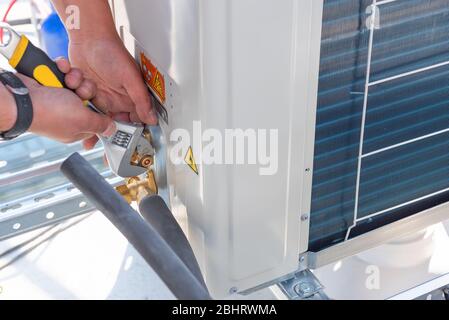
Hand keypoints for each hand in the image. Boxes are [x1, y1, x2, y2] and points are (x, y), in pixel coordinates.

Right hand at [0, 59, 115, 142]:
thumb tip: (112, 130)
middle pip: (89, 96)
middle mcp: (68, 113)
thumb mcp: (82, 120)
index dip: (101, 107)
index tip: (99, 100)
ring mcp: (58, 97)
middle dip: (87, 89)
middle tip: (80, 91)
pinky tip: (61, 68)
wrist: (20, 97)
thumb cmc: (49, 112)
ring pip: (77, 82)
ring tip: (68, 80)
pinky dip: (62, 67)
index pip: (97, 117)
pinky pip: (63, 71)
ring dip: (75, 77)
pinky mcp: (50, 82)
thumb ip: (99, 124)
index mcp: (76, 127)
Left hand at [69, 36, 156, 124]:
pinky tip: (77, 75)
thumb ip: (141, 101)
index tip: (112, 125)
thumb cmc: (113, 52)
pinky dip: (73, 86)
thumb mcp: (131, 79)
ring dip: (83, 94)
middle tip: (94, 98)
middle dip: (96, 110)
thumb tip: (152, 119)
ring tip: (85, 81)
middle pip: (105, 118)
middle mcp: (113, 99)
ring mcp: (97, 94)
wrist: (90, 37)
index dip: (121, 126)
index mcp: (128, 99)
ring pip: (87, 108)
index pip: (128, 122)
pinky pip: (75, 97)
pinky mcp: (82, 89)